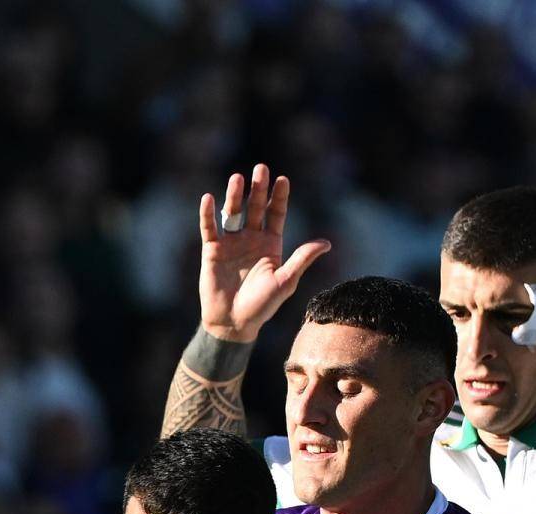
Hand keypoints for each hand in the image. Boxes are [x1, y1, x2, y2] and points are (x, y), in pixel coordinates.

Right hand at [196, 162, 330, 345]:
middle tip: (261, 168)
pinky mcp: (212, 251)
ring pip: (233, 213)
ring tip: (237, 178)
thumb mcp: (285, 281)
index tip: (282, 179)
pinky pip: (209, 228)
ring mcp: (231, 243)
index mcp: (271, 244)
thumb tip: (327, 243)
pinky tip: (209, 198)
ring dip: (235, 196)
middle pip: (256, 208)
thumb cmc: (262, 305)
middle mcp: (251, 239)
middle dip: (258, 189)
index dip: (279, 197)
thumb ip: (302, 259)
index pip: (276, 214)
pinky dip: (208, 214)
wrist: (233, 322)